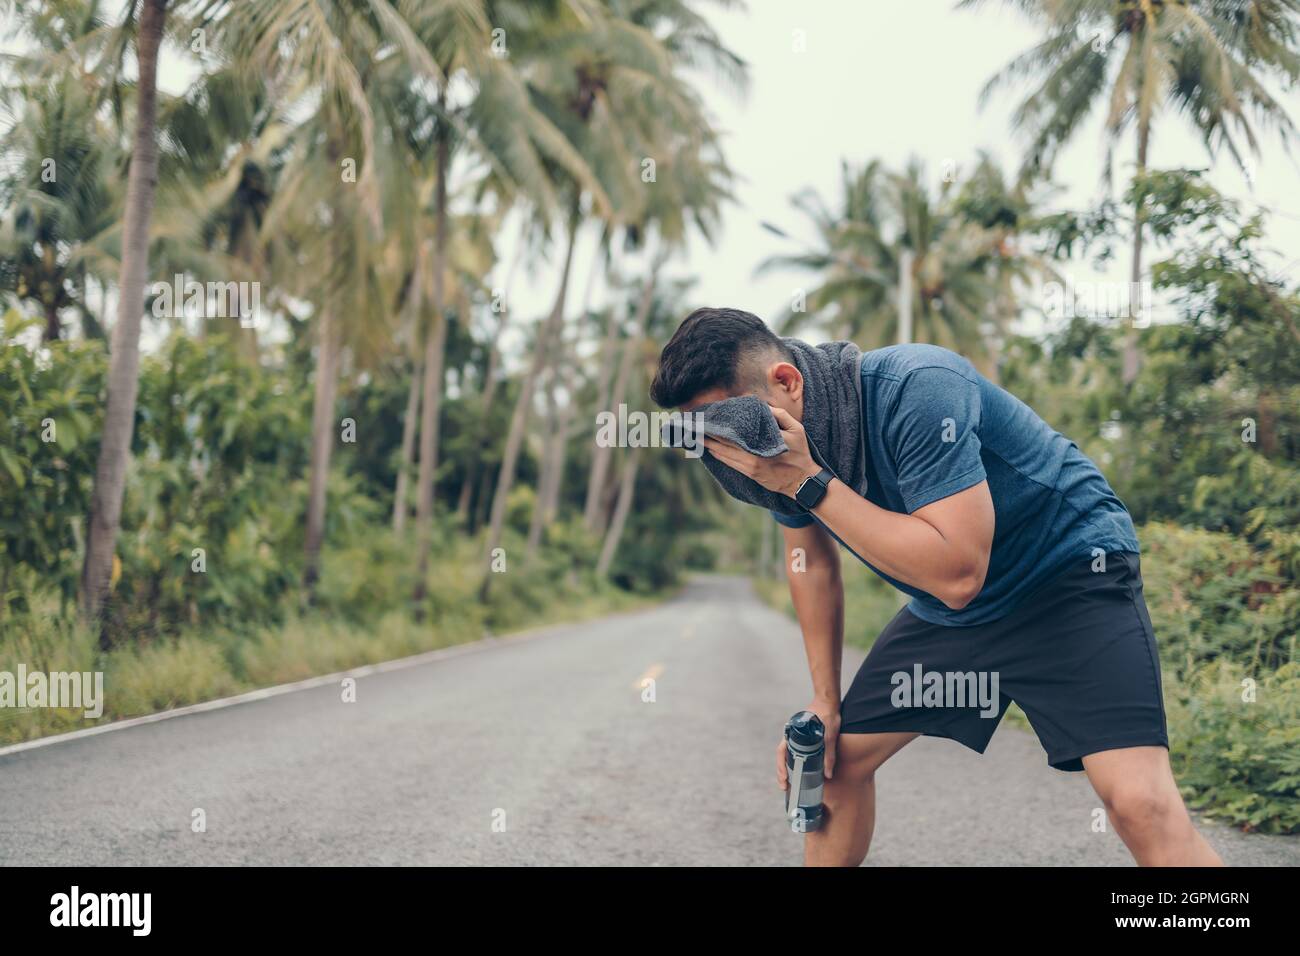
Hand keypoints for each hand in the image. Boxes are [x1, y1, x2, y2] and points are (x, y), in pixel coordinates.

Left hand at [704, 404, 819, 497]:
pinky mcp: (750, 474)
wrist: (802, 482)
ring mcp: (749, 467)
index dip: (718, 426)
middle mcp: (752, 456)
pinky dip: (718, 455)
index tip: (707, 418)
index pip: (734, 433)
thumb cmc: (800, 453)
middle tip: (694, 427)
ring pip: (723, 455)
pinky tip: (710, 449)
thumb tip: (761, 406)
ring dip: (709, 445)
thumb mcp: (796, 429)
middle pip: (724, 444)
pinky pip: (729, 463)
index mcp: (762, 444)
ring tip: (696, 437)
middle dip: (708, 435)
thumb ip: (779, 415)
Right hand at [776, 697, 840, 789]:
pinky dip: (795, 763)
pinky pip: (796, 753)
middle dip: (781, 773)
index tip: (783, 780)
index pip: (781, 752)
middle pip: (782, 756)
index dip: (780, 767)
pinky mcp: (804, 740)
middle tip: (784, 788)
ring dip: (787, 769)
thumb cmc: (827, 715)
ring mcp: (797, 738)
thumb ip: (829, 755)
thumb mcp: (830, 736)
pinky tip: (799, 772)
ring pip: (788, 755)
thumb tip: (828, 775)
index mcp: (793, 733)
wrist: (829, 702)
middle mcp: (792, 736)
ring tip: (789, 784)